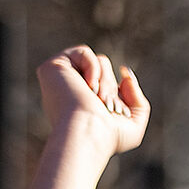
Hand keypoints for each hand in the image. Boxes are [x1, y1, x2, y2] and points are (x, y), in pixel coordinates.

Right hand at [37, 47, 149, 164]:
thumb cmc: (109, 136)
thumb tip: (125, 70)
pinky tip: (88, 86)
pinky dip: (93, 67)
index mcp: (83, 102)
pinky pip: (83, 52)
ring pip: (99, 61)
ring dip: (105, 81)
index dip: (119, 97)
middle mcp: (70, 89)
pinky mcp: (52, 67)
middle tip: (105, 106)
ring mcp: (60, 79)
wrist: (89, 133)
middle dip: (112, 89)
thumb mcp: (134, 122)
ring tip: (95, 97)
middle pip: (106, 72)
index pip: (110, 86)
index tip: (116, 113)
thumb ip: (136, 98)